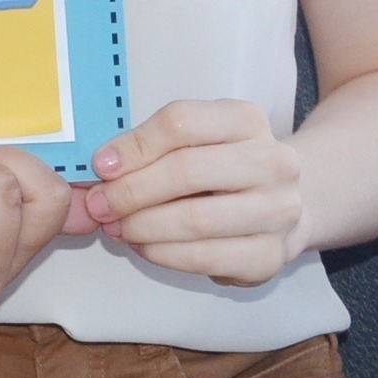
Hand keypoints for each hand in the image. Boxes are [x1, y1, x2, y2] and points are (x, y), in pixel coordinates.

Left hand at [80, 100, 306, 286]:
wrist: (278, 206)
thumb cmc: (221, 168)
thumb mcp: (195, 140)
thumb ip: (152, 145)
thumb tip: (103, 168)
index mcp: (246, 120)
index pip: (181, 123)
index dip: (134, 145)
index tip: (101, 165)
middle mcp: (273, 162)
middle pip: (187, 171)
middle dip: (131, 190)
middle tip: (99, 203)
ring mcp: (278, 211)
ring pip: (195, 219)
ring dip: (142, 226)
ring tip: (115, 226)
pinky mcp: (271, 256)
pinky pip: (204, 257)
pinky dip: (161, 253)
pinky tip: (142, 245)